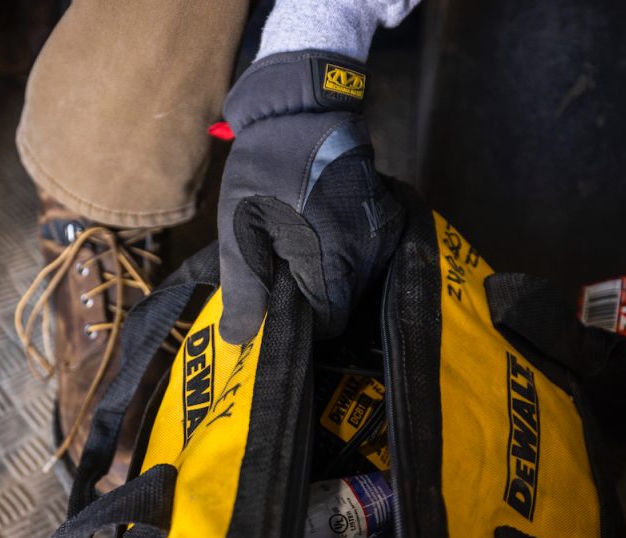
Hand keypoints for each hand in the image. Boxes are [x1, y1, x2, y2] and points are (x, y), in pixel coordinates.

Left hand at [217, 51, 404, 343]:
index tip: (277, 304)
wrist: (300, 109)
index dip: (301, 321)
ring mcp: (380, 233)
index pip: (328, 323)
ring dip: (326, 276)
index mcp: (332, 263)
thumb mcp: (240, 229)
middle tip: (280, 271)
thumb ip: (245, 288)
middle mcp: (367, 254)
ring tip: (296, 248)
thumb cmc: (264, 170)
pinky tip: (316, 234)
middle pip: (344, 304)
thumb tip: (241, 339)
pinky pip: (365, 255)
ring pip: (355, 282)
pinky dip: (341, 255)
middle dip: (312, 297)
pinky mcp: (384, 216)